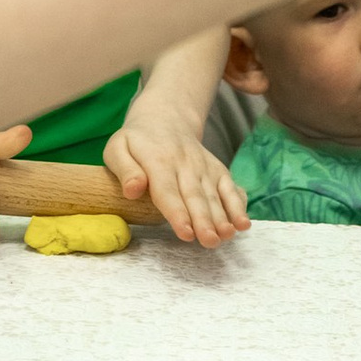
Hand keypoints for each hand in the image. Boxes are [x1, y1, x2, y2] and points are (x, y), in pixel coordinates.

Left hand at [102, 106, 247, 247]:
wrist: (165, 119)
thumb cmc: (137, 143)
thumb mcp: (117, 148)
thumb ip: (124, 169)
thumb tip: (132, 190)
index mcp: (158, 161)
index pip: (168, 191)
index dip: (177, 213)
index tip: (186, 232)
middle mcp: (185, 165)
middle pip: (195, 196)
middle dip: (204, 220)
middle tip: (209, 241)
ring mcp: (204, 168)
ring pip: (214, 195)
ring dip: (223, 217)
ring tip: (226, 236)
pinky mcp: (218, 171)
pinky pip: (230, 188)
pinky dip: (239, 205)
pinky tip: (243, 224)